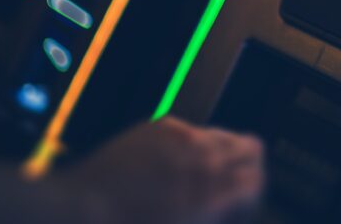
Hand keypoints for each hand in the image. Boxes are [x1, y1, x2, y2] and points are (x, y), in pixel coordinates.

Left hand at [64, 117, 264, 223]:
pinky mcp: (161, 126)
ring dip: (219, 152)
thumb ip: (212, 214)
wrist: (83, 208)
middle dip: (246, 164)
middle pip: (251, 146)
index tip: (244, 198)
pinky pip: (189, 131)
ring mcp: (183, 137)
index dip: (253, 191)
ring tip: (202, 170)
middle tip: (233, 179)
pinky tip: (171, 162)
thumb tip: (226, 205)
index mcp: (212, 192)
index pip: (256, 179)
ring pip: (221, 135)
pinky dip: (188, 145)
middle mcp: (204, 158)